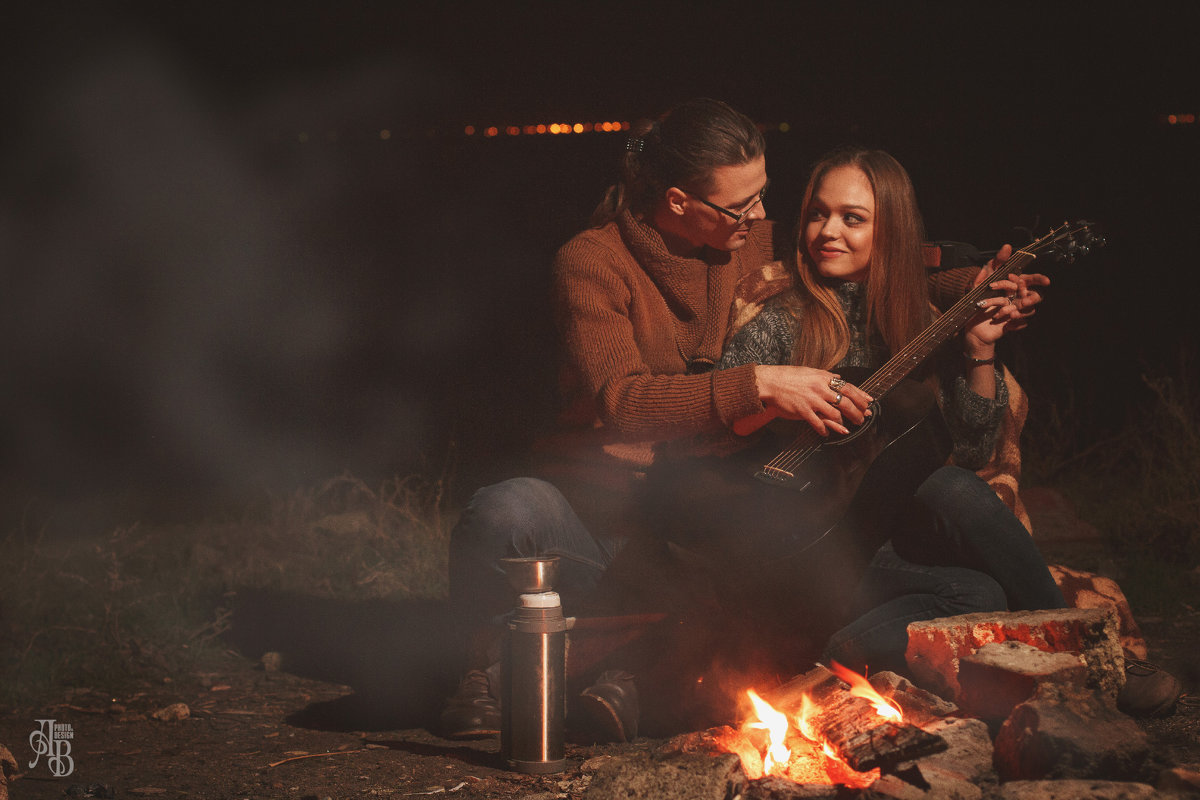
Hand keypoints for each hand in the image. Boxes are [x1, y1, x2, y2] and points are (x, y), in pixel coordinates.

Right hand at [743, 365, 872, 436]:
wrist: (770, 382)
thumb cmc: (788, 376)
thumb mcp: (810, 371)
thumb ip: (826, 375)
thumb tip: (839, 377)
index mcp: (823, 378)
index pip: (848, 387)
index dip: (861, 396)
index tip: (870, 402)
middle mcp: (820, 389)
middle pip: (846, 402)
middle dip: (857, 412)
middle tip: (862, 419)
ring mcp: (812, 400)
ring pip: (835, 414)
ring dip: (842, 423)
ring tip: (846, 428)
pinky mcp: (803, 411)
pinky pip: (818, 423)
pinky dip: (824, 430)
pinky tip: (826, 433)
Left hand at [964, 244, 1049, 349]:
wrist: (969, 323)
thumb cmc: (976, 299)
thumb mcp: (982, 279)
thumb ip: (995, 264)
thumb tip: (1007, 246)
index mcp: (1014, 285)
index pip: (1031, 280)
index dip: (1039, 279)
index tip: (1046, 281)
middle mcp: (1018, 298)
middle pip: (1035, 296)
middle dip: (1032, 298)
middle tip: (1025, 300)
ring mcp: (1017, 311)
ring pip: (1029, 310)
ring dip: (1020, 311)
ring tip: (1008, 313)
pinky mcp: (1013, 324)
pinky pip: (1022, 323)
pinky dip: (1015, 323)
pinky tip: (1007, 324)